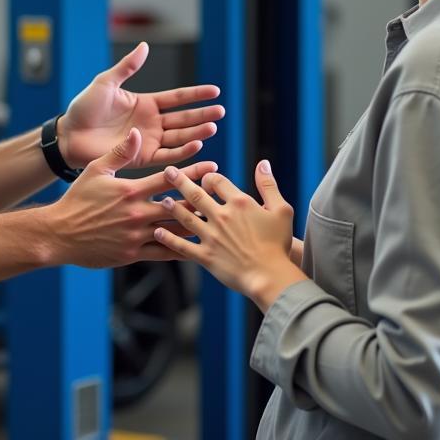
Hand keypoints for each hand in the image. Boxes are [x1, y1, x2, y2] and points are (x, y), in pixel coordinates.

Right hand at [45, 128, 217, 268]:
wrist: (60, 234)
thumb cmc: (77, 199)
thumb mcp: (96, 169)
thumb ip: (120, 152)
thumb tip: (137, 132)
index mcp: (130, 191)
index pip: (168, 180)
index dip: (192, 173)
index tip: (211, 167)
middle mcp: (137, 214)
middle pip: (178, 205)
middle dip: (201, 198)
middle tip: (221, 194)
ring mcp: (136, 236)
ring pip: (174, 231)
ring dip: (196, 225)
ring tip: (216, 221)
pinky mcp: (133, 254)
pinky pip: (163, 253)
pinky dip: (181, 249)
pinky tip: (197, 248)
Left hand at [60, 42, 223, 169]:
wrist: (69, 134)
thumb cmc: (84, 107)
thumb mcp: (106, 82)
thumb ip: (127, 66)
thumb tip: (144, 45)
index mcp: (145, 103)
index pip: (177, 98)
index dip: (196, 95)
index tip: (215, 91)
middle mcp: (151, 122)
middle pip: (183, 118)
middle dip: (202, 115)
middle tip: (221, 111)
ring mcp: (148, 140)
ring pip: (179, 137)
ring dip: (196, 133)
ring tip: (212, 127)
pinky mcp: (141, 158)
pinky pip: (166, 156)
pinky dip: (182, 152)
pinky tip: (196, 146)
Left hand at [153, 160, 303, 311]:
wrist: (270, 277)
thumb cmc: (278, 244)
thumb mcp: (281, 209)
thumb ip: (268, 184)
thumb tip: (263, 163)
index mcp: (238, 202)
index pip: (217, 180)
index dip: (209, 177)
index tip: (205, 178)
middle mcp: (221, 216)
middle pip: (195, 194)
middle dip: (180, 181)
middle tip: (168, 172)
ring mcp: (211, 236)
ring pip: (185, 217)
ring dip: (172, 207)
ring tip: (161, 199)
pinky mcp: (205, 256)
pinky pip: (182, 246)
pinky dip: (168, 239)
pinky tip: (158, 232)